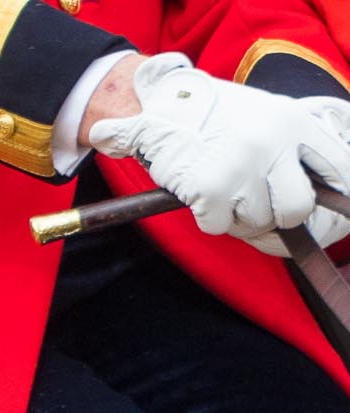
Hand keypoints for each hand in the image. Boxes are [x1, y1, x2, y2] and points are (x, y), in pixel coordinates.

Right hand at [89, 54, 349, 253]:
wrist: (163, 103)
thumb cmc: (217, 114)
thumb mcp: (268, 114)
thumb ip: (295, 146)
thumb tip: (326, 189)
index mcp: (295, 122)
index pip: (342, 167)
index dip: (337, 193)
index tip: (322, 202)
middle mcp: (274, 143)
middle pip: (297, 207)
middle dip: (277, 215)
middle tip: (257, 203)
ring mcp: (241, 167)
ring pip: (255, 221)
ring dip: (236, 214)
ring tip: (223, 188)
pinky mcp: (211, 188)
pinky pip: (219, 226)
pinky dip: (208, 216)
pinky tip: (201, 192)